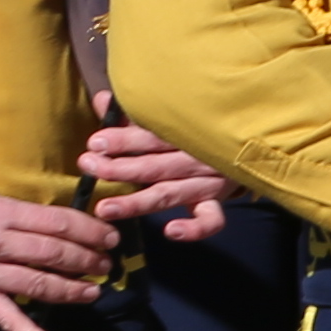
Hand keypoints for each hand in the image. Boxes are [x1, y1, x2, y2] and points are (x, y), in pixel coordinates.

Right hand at [0, 185, 125, 330]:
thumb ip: (28, 215)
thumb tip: (69, 228)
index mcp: (3, 213)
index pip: (57, 224)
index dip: (89, 232)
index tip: (109, 238)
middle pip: (52, 254)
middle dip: (86, 260)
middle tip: (106, 264)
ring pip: (37, 285)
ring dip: (70, 290)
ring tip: (93, 291)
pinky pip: (5, 318)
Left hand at [78, 117, 230, 245]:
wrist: (242, 137)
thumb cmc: (193, 128)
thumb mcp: (167, 116)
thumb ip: (133, 113)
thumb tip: (102, 100)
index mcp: (186, 130)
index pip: (153, 135)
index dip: (124, 139)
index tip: (96, 143)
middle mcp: (198, 156)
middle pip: (156, 165)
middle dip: (120, 168)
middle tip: (89, 167)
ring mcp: (209, 181)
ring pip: (170, 193)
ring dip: (137, 202)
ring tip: (105, 209)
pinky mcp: (216, 201)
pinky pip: (211, 220)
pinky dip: (194, 228)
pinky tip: (170, 230)